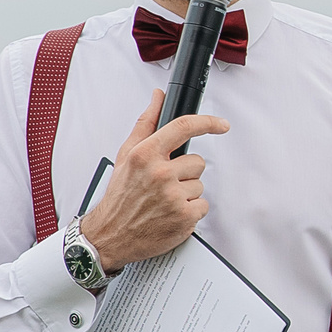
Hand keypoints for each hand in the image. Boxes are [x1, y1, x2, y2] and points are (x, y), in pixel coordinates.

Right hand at [78, 94, 230, 269]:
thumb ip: (145, 123)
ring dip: (186, 192)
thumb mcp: (126, 155)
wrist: (111, 234)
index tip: (221, 125)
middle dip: (185, 172)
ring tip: (164, 200)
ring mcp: (173, 196)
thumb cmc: (119, 196)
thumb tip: (157, 97)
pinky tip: (171, 212)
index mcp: (145, 155)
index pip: (183, 128)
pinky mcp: (184, 216)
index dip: (207, 123)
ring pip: (199, 185)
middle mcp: (160, 173)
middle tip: (164, 184)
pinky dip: (191, 210)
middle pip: (197, 162)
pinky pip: (202, 205)